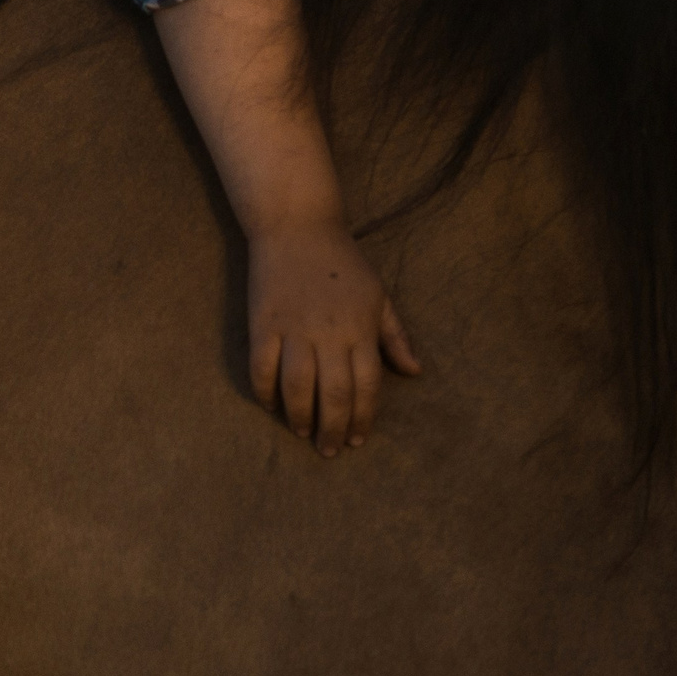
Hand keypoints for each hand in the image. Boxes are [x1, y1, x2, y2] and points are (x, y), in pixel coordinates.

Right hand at [247, 223, 419, 455]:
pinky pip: (261, 368)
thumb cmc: (343, 262)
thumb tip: (415, 372)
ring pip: (297, 387)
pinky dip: (265, 393)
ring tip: (302, 432)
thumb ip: (395, 336)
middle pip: (333, 394)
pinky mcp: (263, 323)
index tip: (357, 440)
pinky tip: (271, 406)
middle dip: (333, 429)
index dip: (363, 418)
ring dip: (300, 417)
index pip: (366, 386)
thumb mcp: (378, 294)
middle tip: (329, 450)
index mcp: (361, 328)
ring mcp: (294, 328)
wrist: (297, 225)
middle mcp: (329, 333)